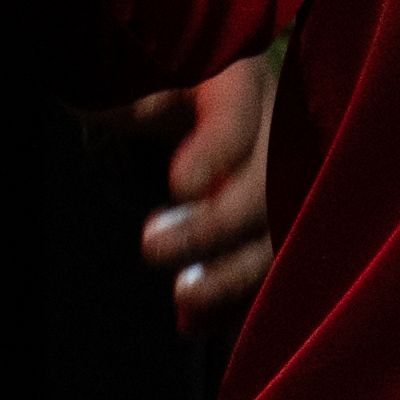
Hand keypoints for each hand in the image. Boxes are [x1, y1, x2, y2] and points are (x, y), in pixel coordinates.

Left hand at [134, 54, 287, 320]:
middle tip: (151, 246)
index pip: (238, 115)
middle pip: (269, 183)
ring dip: (235, 273)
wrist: (180, 110)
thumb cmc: (152, 87)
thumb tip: (105, 109)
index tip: (177, 184)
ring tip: (183, 298)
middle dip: (216, 223)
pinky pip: (272, 270)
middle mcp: (280, 133)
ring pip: (282, 236)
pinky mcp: (287, 229)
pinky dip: (236, 300)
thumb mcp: (132, 77)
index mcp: (240, 82)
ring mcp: (294, 184)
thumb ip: (121, 94)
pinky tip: (196, 322)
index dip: (214, 150)